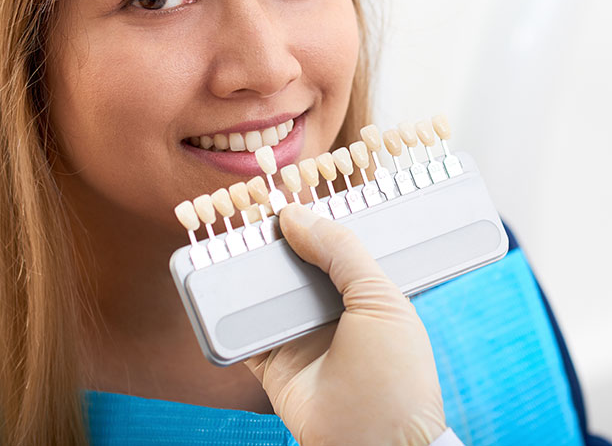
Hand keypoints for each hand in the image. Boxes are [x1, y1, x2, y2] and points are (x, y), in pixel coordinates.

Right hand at [245, 204, 446, 445]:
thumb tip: (295, 216)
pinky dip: (227, 312)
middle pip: (297, 264)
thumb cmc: (395, 375)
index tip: (289, 190)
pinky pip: (243, 332)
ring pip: (268, 292)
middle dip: (276, 239)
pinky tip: (216, 280)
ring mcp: (302, 337)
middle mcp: (333, 312)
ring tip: (227, 231)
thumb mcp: (380, 298)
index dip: (315, 220)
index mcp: (368, 293)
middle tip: (251, 205)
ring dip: (249, 268)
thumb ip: (341, 252)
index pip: (338, 246)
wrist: (376, 444)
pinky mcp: (273, 364)